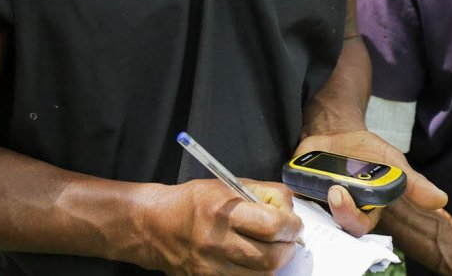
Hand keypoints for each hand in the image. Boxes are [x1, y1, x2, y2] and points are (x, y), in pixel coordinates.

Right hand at [138, 178, 302, 274]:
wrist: (157, 226)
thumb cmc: (195, 202)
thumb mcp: (228, 185)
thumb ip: (263, 193)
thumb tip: (289, 209)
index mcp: (222, 212)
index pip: (272, 226)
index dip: (292, 226)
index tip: (293, 224)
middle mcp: (216, 243)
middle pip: (271, 258)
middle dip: (287, 248)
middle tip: (287, 239)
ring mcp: (212, 268)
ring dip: (274, 263)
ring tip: (270, 249)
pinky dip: (256, 273)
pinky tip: (253, 260)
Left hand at [295, 129, 446, 236]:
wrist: (335, 132)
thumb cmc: (366, 151)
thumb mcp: (392, 161)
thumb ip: (413, 183)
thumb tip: (441, 199)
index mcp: (365, 211)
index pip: (359, 225)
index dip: (351, 216)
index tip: (344, 195)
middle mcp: (340, 212)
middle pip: (336, 224)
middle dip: (336, 210)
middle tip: (334, 190)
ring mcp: (317, 203)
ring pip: (312, 215)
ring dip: (314, 201)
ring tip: (320, 182)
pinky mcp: (298, 191)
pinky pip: (290, 200)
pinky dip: (290, 195)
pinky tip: (294, 183)